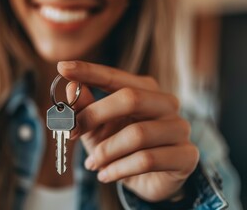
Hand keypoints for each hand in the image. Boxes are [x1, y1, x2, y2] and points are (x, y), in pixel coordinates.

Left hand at [57, 60, 198, 202]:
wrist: (148, 180)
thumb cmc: (120, 149)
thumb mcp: (96, 130)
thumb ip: (85, 109)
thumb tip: (70, 87)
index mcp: (145, 90)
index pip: (115, 76)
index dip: (89, 71)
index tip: (62, 67)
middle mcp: (166, 103)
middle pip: (131, 98)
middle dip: (95, 115)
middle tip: (71, 132)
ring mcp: (179, 128)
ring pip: (138, 134)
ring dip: (106, 151)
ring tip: (92, 164)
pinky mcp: (186, 155)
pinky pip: (147, 160)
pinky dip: (119, 169)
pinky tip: (105, 175)